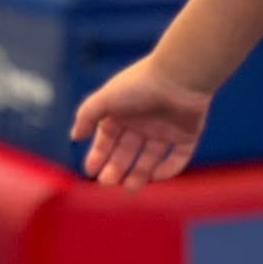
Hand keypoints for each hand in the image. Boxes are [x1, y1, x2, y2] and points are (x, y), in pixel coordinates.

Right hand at [69, 53, 212, 188]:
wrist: (179, 76)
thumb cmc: (140, 85)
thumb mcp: (105, 98)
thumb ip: (86, 115)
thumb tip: (75, 136)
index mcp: (123, 112)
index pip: (107, 139)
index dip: (98, 155)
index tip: (91, 171)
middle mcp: (143, 122)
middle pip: (127, 152)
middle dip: (116, 168)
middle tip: (108, 182)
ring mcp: (165, 129)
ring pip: (150, 158)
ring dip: (139, 174)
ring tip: (129, 187)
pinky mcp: (187, 134)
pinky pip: (178, 157)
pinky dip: (169, 169)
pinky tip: (155, 176)